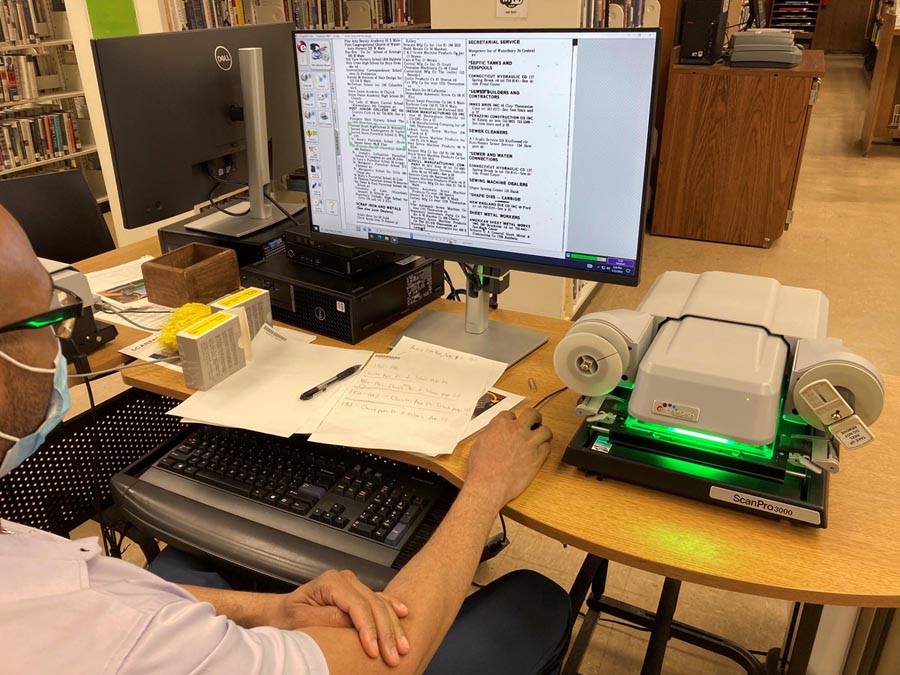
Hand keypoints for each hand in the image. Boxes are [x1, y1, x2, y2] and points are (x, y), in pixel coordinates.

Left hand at [270, 569, 409, 665]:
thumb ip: (328, 618)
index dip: (369, 629)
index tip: (374, 651)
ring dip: (393, 626)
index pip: (358, 606)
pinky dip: (392, 608)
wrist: (280, 612)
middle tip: (394, 655)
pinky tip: (403, 614)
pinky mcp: (357, 593)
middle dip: (386, 632)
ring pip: (380, 604)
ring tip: (402, 646)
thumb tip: (352, 623)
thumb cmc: (287, 616)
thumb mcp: (302, 619)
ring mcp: (352, 585)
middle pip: (373, 605)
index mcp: (331, 581)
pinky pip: (379, 599)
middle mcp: (345, 580)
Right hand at [466, 408, 551, 509]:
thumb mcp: (479, 443)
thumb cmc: (481, 468)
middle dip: (534, 417)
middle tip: (534, 422)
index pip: (511, 414)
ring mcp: (529, 443)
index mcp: (500, 424)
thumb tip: (495, 433)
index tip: (514, 424)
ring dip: (543, 433)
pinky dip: (544, 448)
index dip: (513, 419)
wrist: (488, 484)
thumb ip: (491, 434)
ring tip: (541, 437)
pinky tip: (540, 451)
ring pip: (545, 430)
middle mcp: (517, 430)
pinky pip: (547, 447)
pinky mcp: (537, 457)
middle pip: (532, 414)